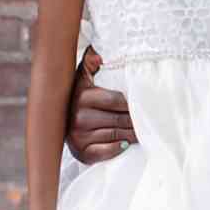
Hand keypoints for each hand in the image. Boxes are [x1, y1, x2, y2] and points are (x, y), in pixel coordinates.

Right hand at [66, 47, 136, 163]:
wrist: (60, 125)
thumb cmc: (79, 98)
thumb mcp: (82, 78)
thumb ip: (90, 63)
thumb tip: (98, 55)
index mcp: (81, 97)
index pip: (116, 100)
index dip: (131, 103)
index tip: (142, 103)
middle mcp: (78, 118)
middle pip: (119, 119)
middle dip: (135, 120)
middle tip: (149, 120)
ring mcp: (79, 137)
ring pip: (116, 135)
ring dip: (132, 134)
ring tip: (142, 131)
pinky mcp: (82, 153)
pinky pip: (105, 152)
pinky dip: (117, 148)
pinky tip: (126, 144)